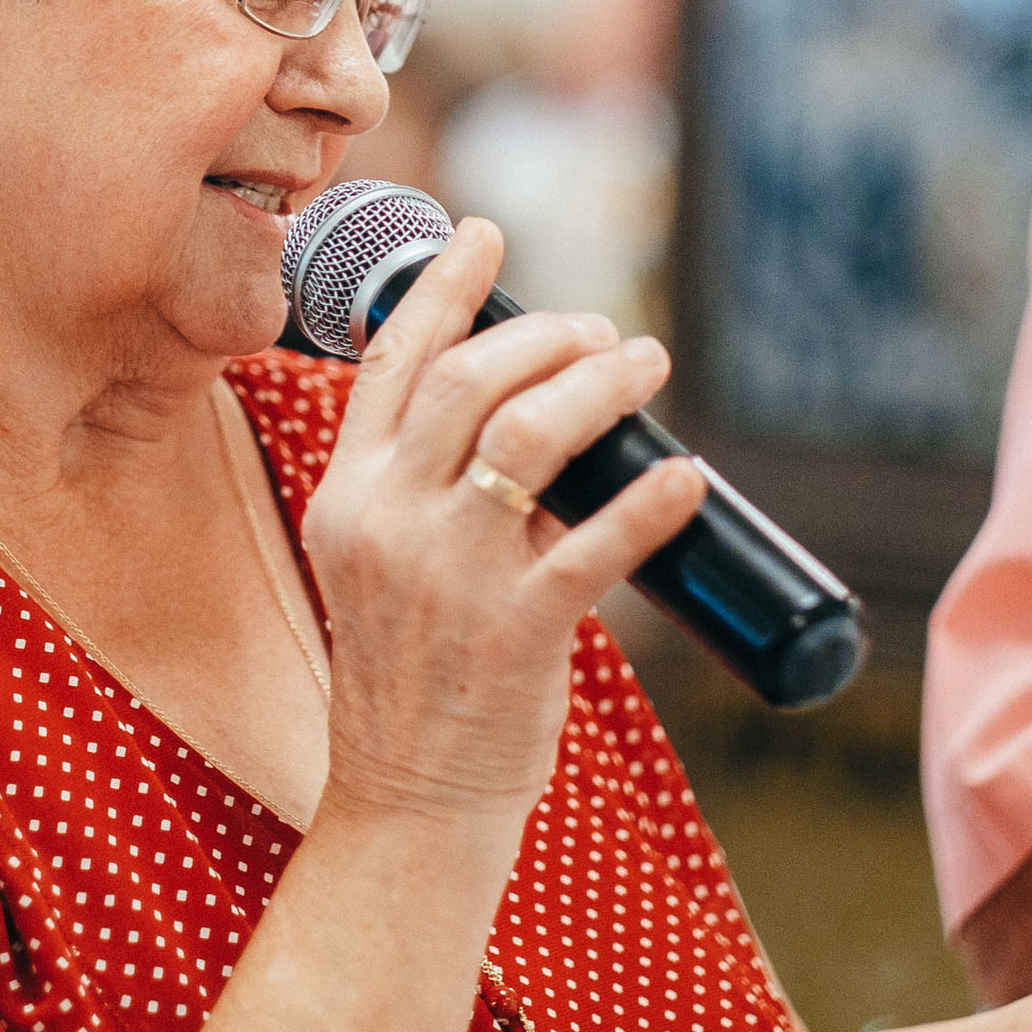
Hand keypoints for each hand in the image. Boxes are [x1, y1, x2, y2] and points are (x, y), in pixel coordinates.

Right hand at [301, 219, 703, 823]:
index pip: (391, 363)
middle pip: (469, 380)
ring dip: (600, 386)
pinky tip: (685, 473)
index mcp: (346, 496)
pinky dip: (648, 500)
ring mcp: (450, 576)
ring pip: (531, 437)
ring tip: (645, 367)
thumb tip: (539, 417)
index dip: (442, 287)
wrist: (407, 798)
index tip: (484, 232)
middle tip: (601, 330)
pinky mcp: (515, 631)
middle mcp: (388, 523)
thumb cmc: (410, 673)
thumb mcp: (382, 564)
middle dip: (547, 333)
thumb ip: (431, 490)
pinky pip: (594, 546)